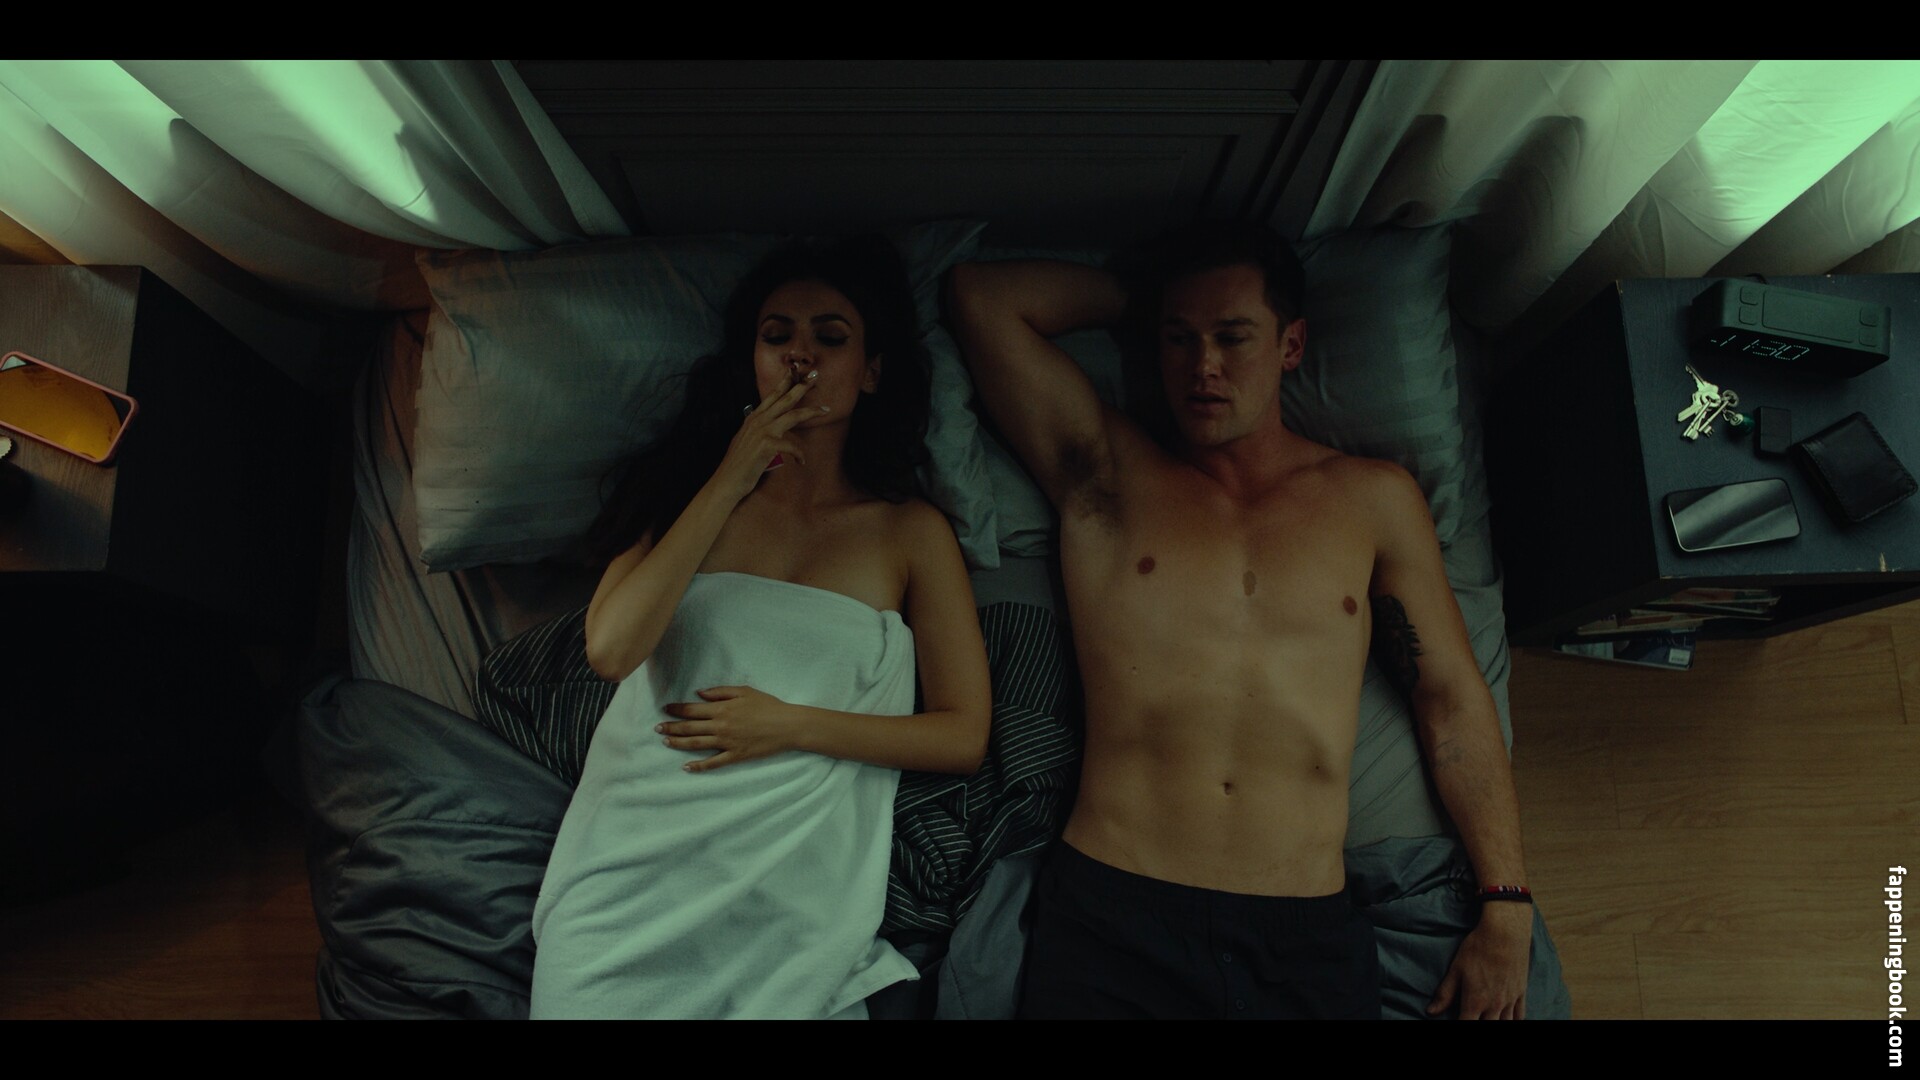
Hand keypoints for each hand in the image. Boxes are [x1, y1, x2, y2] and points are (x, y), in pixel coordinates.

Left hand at [658, 685, 801, 770]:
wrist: (787, 725)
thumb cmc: (767, 705)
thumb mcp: (744, 691)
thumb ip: (720, 692)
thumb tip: (699, 694)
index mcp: (722, 709)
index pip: (692, 709)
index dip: (676, 709)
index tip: (665, 709)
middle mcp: (720, 726)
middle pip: (689, 727)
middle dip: (671, 727)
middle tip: (657, 728)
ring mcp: (726, 743)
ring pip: (696, 744)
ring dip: (678, 743)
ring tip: (665, 742)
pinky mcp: (735, 756)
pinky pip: (713, 763)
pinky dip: (698, 766)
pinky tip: (686, 767)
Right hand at [713, 368, 826, 500]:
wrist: (727, 481)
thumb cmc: (739, 465)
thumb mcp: (746, 441)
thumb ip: (757, 431)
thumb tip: (767, 429)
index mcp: (753, 418)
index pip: (772, 395)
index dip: (786, 382)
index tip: (797, 371)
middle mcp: (758, 420)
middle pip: (784, 398)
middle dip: (801, 386)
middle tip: (815, 375)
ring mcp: (761, 431)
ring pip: (792, 415)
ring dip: (811, 411)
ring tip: (826, 410)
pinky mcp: (765, 445)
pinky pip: (790, 445)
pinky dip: (799, 454)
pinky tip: (802, 462)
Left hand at [1427, 902, 1531, 1019]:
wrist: (1505, 933)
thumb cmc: (1478, 948)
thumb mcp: (1456, 969)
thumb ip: (1445, 993)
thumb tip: (1431, 1012)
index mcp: (1475, 1001)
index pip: (1466, 1025)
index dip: (1459, 1025)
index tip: (1457, 1020)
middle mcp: (1494, 1005)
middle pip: (1487, 1027)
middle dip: (1479, 1024)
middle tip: (1472, 1017)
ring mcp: (1509, 1000)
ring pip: (1505, 1024)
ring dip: (1496, 1024)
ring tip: (1487, 1018)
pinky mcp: (1521, 992)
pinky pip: (1520, 1015)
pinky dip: (1514, 1020)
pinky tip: (1508, 1020)